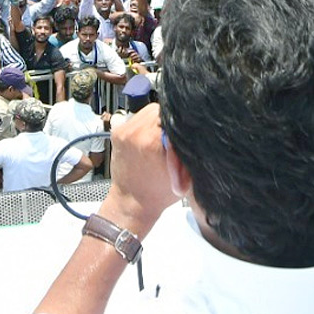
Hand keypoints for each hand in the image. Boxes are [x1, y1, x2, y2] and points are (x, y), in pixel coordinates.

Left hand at [99, 103, 177, 236]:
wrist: (131, 203)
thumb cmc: (158, 193)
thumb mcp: (185, 172)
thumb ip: (188, 146)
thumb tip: (195, 127)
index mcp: (152, 140)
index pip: (174, 114)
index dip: (183, 120)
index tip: (187, 130)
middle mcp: (135, 132)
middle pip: (162, 109)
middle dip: (172, 120)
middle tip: (174, 136)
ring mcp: (124, 130)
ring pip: (150, 110)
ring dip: (159, 120)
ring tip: (162, 137)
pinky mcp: (117, 131)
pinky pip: (138, 118)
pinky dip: (146, 124)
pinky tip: (150, 139)